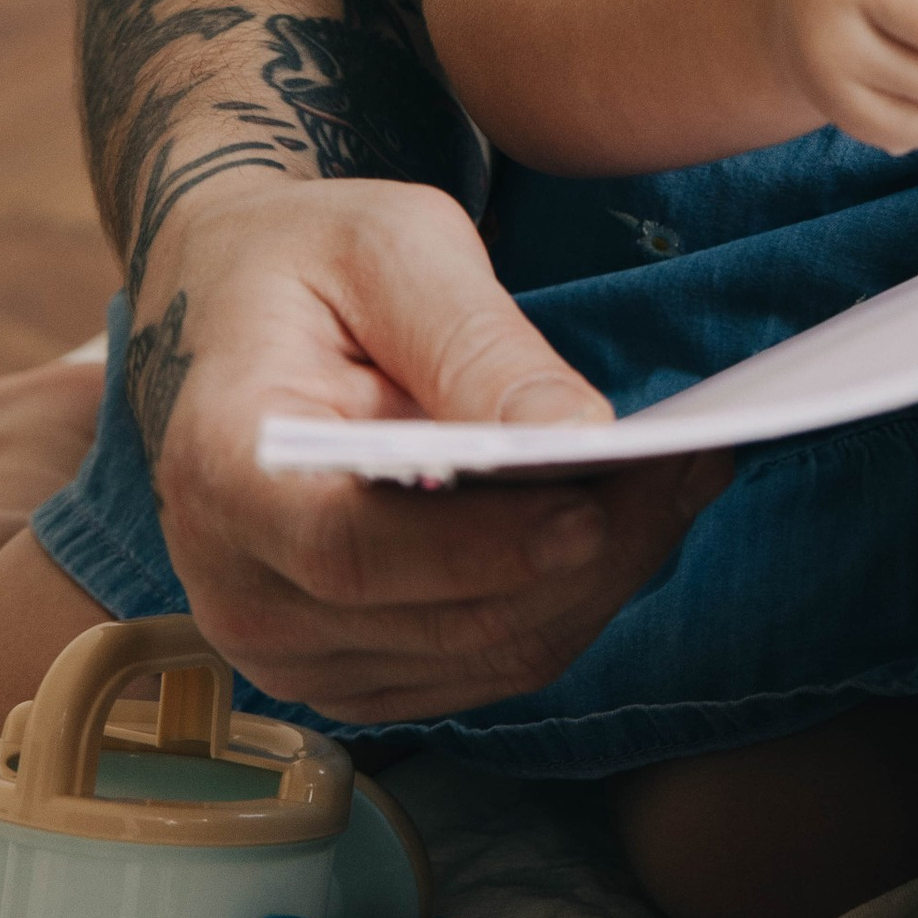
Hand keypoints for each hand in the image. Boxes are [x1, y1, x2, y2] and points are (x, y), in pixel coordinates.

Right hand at [134, 173, 729, 724]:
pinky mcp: (350, 667)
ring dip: (602, 578)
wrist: (236, 307)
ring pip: (485, 654)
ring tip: (684, 476)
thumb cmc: (312, 260)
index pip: (354, 550)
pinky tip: (630, 516)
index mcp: (224, 471)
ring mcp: (291, 646)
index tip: (593, 509)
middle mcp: (240, 588)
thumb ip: (474, 343)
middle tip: (693, 462)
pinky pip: (487, 663)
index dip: (481, 548)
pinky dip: (571, 598)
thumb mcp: (389, 249)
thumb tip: (575, 437)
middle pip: (441, 619)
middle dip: (588, 552)